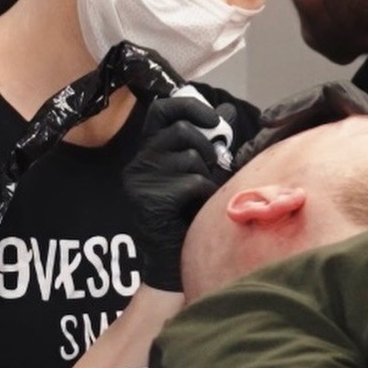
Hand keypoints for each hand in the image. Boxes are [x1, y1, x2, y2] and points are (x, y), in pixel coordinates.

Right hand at [124, 93, 250, 291]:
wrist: (170, 260)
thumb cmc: (187, 213)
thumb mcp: (197, 170)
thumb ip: (208, 141)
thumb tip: (228, 111)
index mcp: (147, 150)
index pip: (161, 109)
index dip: (189, 106)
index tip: (213, 120)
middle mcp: (139, 162)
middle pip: (181, 132)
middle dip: (207, 148)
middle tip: (211, 169)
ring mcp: (141, 181)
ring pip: (191, 158)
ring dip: (207, 175)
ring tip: (200, 195)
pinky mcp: (151, 200)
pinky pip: (193, 183)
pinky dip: (206, 195)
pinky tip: (198, 208)